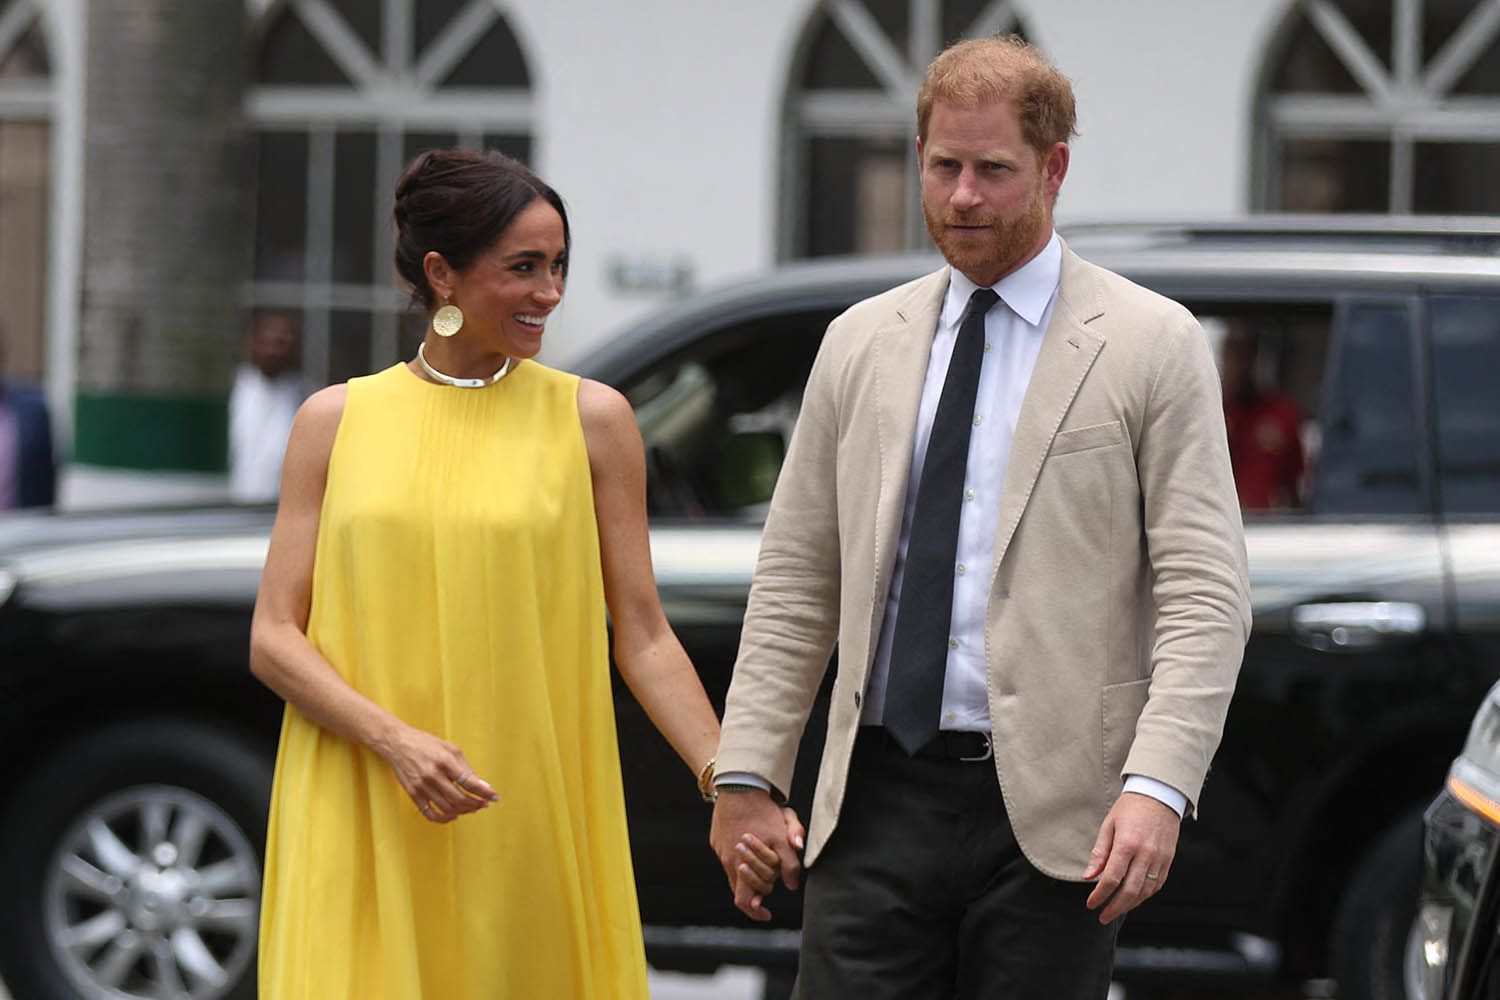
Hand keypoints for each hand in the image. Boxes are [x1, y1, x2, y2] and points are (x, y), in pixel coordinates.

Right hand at [377, 724, 498, 822]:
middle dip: (476, 804)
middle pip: (460, 798)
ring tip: (471, 808)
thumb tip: (481, 784)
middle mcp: (433, 775)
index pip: (469, 782)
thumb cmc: (426, 743)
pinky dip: (444, 819)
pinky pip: (430, 813)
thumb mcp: (450, 748)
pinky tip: (453, 816)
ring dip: (463, 811)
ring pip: (447, 808)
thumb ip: (465, 767)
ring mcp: (422, 786)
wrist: (397, 743)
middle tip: (483, 804)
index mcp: (445, 761)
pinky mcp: (413, 794)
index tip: (494, 798)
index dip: (484, 792)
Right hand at [710, 790, 802, 920]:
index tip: (767, 914)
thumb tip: (792, 885)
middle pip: (740, 889)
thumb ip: (790, 863)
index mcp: (741, 865)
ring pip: (734, 873)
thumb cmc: (763, 810)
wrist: (739, 785)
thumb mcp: (783, 835)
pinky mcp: (717, 839)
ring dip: (749, 873)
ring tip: (763, 861)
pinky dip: (740, 858)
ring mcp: (720, 850)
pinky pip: (728, 857)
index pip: (745, 902)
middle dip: (758, 889)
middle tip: (771, 883)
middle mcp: (728, 860)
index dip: (756, 912)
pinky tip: (752, 842)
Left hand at [1084, 791, 1179, 922]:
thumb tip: (1089, 876)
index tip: (1090, 904)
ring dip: (1129, 905)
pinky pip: (1156, 885)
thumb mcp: (1109, 825)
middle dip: (1114, 908)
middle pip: (1130, 890)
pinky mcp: (1168, 861)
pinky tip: (1133, 900)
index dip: (1099, 895)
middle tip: (1102, 917)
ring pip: (1145, 892)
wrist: (1159, 796)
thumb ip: (1099, 853)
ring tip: (1115, 911)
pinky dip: (1144, 896)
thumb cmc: (1130, 809)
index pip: (1111, 878)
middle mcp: (1146, 854)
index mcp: (1127, 844)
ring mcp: (1159, 859)